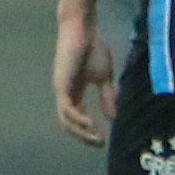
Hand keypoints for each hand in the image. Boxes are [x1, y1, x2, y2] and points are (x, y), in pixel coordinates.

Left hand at [52, 13, 113, 142]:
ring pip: (66, 120)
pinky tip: (91, 123)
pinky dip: (78, 119)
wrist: (82, 30)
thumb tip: (113, 117)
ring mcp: (61, 91)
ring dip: (80, 132)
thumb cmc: (92, 49)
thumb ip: (107, 96)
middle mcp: (65, 95)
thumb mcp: (104, 77)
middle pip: (69, 123)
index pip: (77, 118)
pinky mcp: (61, 85)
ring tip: (96, 137)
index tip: (104, 140)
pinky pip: (67, 109)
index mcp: (74, 93)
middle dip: (84, 136)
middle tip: (99, 143)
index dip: (88, 131)